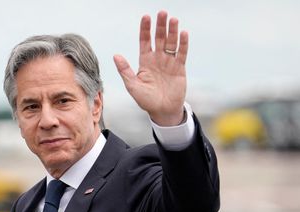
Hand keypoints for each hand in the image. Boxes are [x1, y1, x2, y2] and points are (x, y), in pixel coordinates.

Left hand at [113, 10, 187, 125]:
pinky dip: (183, 44)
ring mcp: (169, 62)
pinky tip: (183, 34)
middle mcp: (157, 59)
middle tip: (162, 13)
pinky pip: (181, 53)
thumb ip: (125, 70)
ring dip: (172, 31)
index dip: (145, 29)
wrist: (162, 111)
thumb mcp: (132, 86)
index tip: (146, 17)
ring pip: (171, 43)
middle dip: (160, 26)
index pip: (145, 41)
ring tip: (173, 20)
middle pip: (159, 38)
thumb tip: (116, 56)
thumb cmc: (146, 100)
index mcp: (145, 61)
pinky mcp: (179, 68)